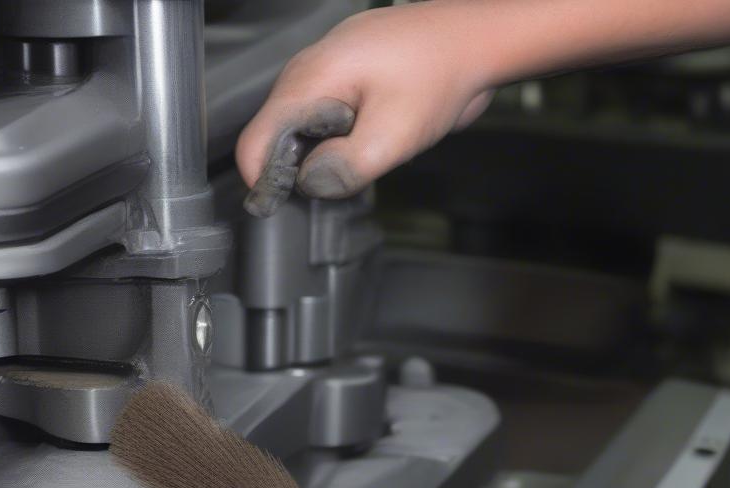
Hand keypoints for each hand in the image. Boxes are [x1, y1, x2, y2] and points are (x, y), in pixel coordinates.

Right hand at [236, 2, 494, 215]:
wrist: (475, 40)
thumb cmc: (439, 75)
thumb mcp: (393, 136)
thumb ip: (345, 167)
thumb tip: (312, 185)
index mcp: (308, 80)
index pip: (253, 142)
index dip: (266, 183)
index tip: (292, 205)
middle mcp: (306, 72)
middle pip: (272, 139)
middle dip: (298, 171)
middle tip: (342, 178)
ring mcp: (322, 72)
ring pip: (297, 132)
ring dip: (320, 156)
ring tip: (360, 154)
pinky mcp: (340, 79)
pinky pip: (320, 119)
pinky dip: (335, 140)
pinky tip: (365, 140)